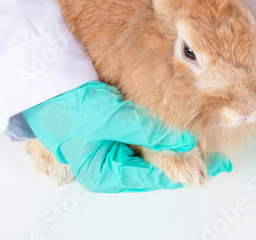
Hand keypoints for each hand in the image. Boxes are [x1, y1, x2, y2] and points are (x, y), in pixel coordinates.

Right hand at [22, 81, 231, 192]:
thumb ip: (150, 132)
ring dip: (171, 141)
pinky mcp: (114, 126)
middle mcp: (109, 163)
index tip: (212, 168)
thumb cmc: (68, 106)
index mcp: (105, 174)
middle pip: (154, 164)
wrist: (43, 78)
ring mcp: (112, 144)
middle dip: (181, 157)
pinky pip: (142, 132)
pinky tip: (177, 124)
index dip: (183, 171)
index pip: (152, 177)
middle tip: (213, 154)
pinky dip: (158, 129)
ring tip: (200, 138)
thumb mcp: (112, 120)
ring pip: (151, 148)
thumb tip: (184, 143)